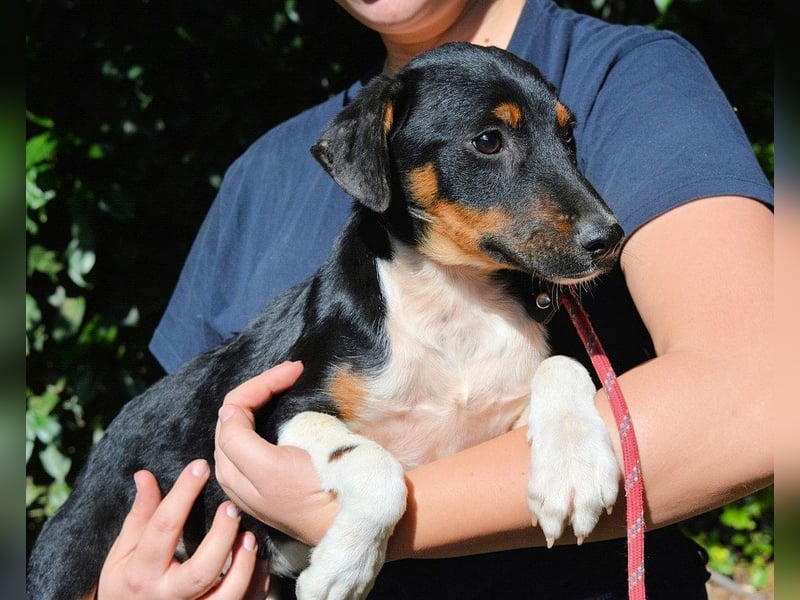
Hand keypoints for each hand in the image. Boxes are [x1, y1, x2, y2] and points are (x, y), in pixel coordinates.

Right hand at [97, 459, 269, 599]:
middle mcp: (167, 595)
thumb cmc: (127, 584)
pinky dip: (255, 586)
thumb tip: (144, 475)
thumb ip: (140, 515)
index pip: (164, 528)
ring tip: (249, 538)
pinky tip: (261, 564)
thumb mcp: (123, 552)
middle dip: (221, 536)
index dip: (183, 493)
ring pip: (226, 596)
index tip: (200, 466)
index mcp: (142, 572)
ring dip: (243, 566)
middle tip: (231, 508)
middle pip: (202, 570)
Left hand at [214, 361, 338, 546]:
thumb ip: (240, 441)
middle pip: (235, 416)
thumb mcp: (273, 467)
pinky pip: (250, 441)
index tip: (296, 369)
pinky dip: (261, 417)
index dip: (263, 382)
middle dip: (260, 387)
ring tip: (287, 384)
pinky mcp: (267, 484)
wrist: (352, 522)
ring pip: (241, 426)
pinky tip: (280, 409)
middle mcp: (235, 476)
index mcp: (234, 470)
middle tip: (294, 372)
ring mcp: (250, 480)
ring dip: (260, 401)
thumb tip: (227, 411)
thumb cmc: (319, 493)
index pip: (235, 409)